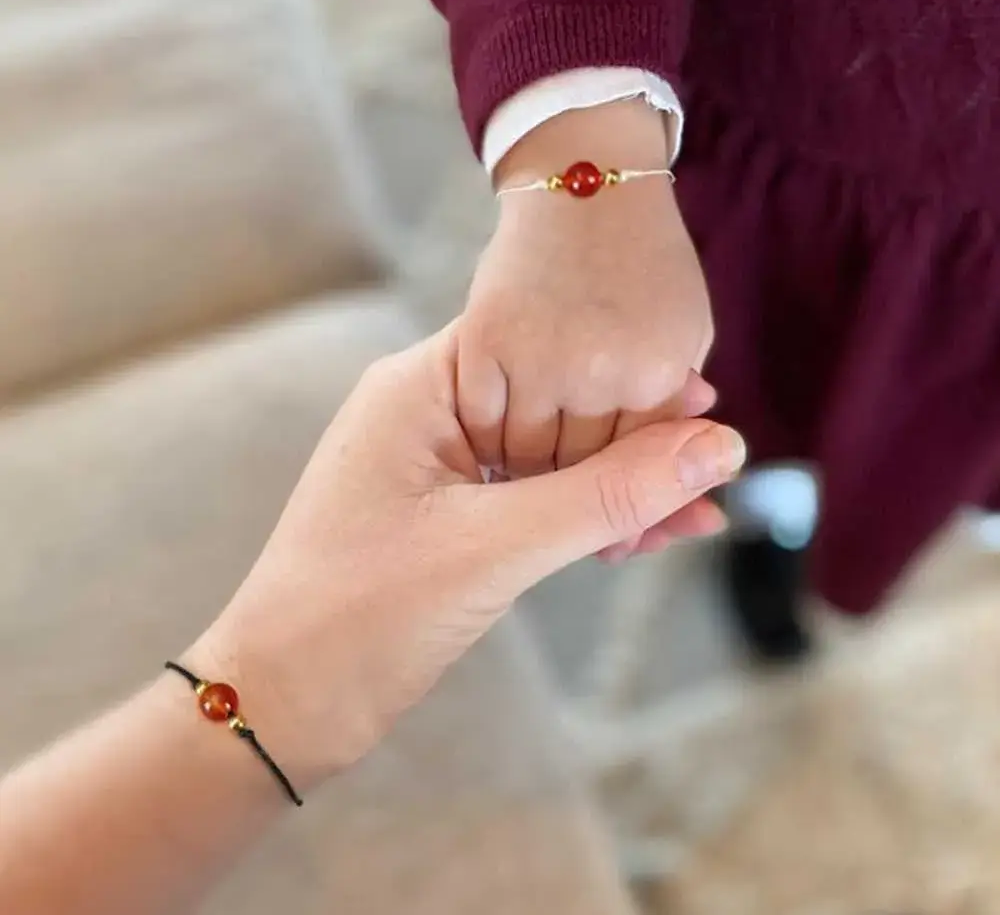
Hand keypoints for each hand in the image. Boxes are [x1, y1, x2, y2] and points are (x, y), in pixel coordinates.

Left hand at [189, 324, 744, 786]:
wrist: (282, 708)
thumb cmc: (361, 618)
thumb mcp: (497, 549)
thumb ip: (607, 494)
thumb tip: (718, 446)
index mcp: (419, 387)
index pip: (541, 347)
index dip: (625, 373)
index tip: (706, 400)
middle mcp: (427, 411)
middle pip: (555, 403)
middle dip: (635, 442)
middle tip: (717, 469)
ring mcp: (437, 467)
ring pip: (550, 458)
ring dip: (617, 488)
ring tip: (699, 515)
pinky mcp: (447, 517)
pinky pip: (531, 500)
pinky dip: (583, 518)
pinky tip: (642, 536)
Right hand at [459, 101, 713, 556]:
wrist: (589, 181)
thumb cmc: (645, 261)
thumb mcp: (685, 336)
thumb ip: (671, 408)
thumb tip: (681, 475)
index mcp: (659, 375)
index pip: (636, 470)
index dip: (626, 513)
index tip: (613, 541)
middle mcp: (601, 372)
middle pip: (580, 473)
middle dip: (577, 505)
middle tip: (568, 529)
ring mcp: (539, 354)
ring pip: (526, 456)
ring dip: (526, 478)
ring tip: (525, 491)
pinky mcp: (487, 337)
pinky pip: (482, 416)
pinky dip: (486, 438)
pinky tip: (489, 446)